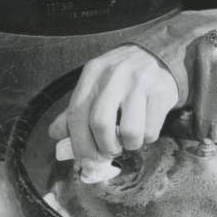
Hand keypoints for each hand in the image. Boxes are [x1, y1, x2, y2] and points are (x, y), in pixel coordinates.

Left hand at [49, 45, 179, 162]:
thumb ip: (76, 110)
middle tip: (109, 151)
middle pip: (100, 123)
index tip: (84, 160)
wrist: (158, 56)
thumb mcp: (96, 85)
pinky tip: (145, 127)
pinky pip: (150, 130)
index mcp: (93, 72)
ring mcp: (140, 82)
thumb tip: (55, 135)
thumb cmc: (121, 78)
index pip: (77, 114)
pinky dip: (146, 138)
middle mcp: (114, 74)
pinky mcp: (161, 92)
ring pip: (129, 131)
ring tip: (130, 138)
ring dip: (128, 145)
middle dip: (104, 147)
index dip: (79, 143)